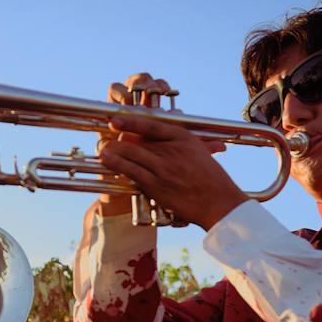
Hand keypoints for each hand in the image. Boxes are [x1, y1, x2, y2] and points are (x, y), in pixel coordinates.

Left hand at [98, 73, 243, 229]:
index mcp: (183, 138)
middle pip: (138, 141)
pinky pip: (133, 173)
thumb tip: (157, 137)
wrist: (217, 201)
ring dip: (113, 153)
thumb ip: (177, 142)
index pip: (152, 126)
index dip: (131, 122)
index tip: (115, 119)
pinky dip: (119, 166)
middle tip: (106, 140)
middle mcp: (171, 150)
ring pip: (132, 155)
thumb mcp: (198, 150)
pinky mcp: (157, 185)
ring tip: (103, 150)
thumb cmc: (210, 177)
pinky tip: (109, 162)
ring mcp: (163, 168)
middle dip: (119, 141)